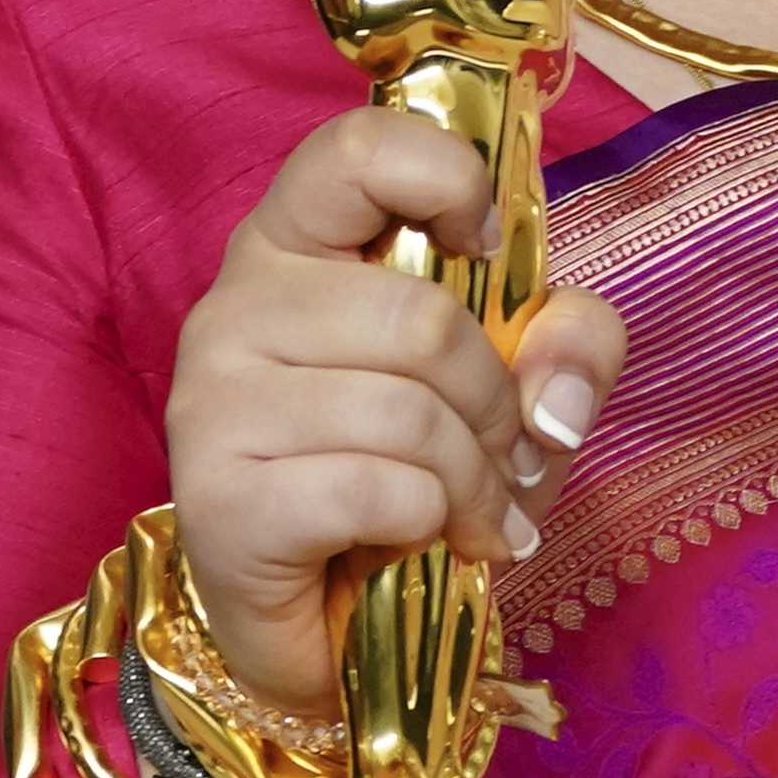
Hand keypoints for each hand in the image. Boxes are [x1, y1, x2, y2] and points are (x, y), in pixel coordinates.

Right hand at [163, 108, 626, 715]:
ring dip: (473, 482)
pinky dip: (427, 525)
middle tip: (505, 459)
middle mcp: (233, 306)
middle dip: (495, 406)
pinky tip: (422, 544)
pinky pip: (373, 491)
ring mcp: (210, 402)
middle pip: (418, 318)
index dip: (446, 180)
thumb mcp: (513, 392)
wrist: (329, 628)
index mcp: (294, 246)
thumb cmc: (409, 479)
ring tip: (475, 515)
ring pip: (405, 413)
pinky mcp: (217, 499)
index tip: (485, 250)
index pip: (355, 149)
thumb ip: (567, 345)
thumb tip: (557, 396)